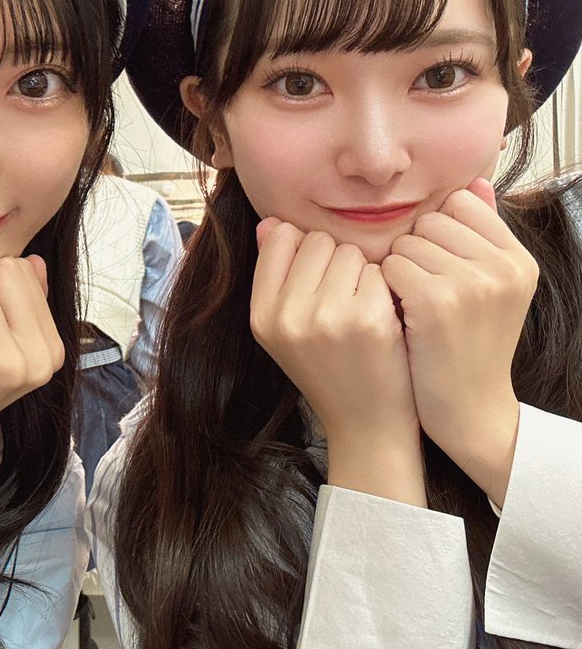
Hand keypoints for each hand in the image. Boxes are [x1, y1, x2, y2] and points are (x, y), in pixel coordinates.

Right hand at [251, 221, 424, 504]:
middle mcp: (286, 316)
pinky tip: (385, 320)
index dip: (306, 252)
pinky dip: (387, 289)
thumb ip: (276, 275)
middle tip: (345, 303)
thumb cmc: (331, 370)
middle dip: (336, 262)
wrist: (368, 426)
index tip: (319, 283)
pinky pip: (379, 270)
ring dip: (364, 273)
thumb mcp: (287, 329)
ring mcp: (326, 318)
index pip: (278, 238)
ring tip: (364, 312)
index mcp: (261, 316)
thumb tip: (271, 223)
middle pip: (317, 240)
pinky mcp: (367, 320)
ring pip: (350, 251)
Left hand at [381, 178, 537, 504]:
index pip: (462, 203)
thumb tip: (476, 181)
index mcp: (518, 259)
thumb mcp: (489, 288)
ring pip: (407, 242)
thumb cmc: (468, 346)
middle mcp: (503, 267)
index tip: (435, 266)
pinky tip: (397, 314)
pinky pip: (391, 266)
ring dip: (396, 269)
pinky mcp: (438, 302)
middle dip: (415, 250)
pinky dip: (384, 287)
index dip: (436, 232)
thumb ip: (483, 235)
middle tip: (419, 291)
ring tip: (411, 306)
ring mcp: (473, 284)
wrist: (468, 411)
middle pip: (431, 220)